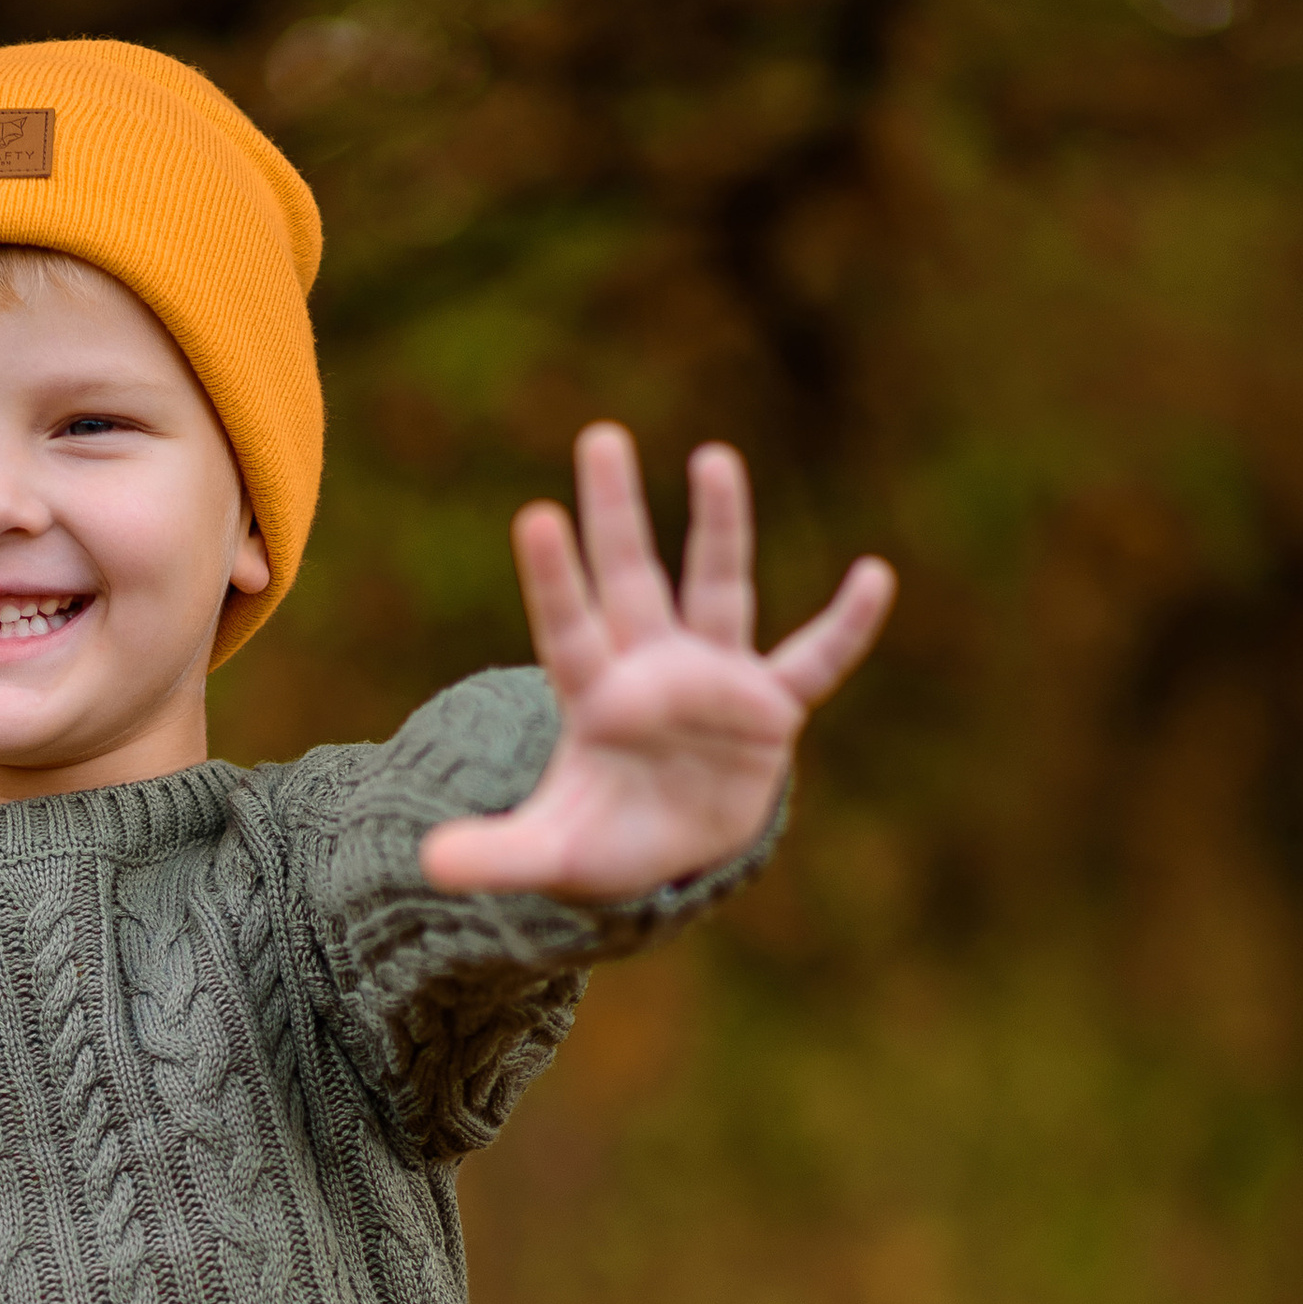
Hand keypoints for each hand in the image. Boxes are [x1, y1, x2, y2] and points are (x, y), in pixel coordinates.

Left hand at [420, 424, 895, 898]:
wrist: (675, 854)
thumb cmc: (608, 839)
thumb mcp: (550, 856)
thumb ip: (496, 856)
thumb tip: (427, 866)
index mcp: (595, 697)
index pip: (568, 627)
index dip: (555, 578)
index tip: (536, 516)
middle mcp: (652, 669)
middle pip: (631, 579)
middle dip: (615, 514)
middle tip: (599, 437)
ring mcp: (714, 679)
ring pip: (717, 589)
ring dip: (718, 528)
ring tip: (712, 458)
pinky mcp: (769, 706)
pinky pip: (816, 659)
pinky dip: (847, 626)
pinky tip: (875, 576)